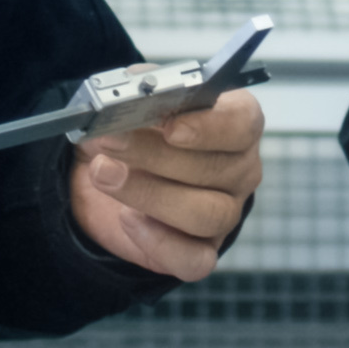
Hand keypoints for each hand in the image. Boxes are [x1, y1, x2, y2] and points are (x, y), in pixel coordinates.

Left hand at [69, 88, 264, 281]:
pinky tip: (128, 220)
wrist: (113, 173)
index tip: (169, 126)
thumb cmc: (136, 130)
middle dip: (155, 154)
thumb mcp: (133, 100)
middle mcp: (240, 169)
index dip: (209, 125)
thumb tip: (136, 88)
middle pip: (215, 167)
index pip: (243, 122)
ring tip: (106, 175)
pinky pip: (195, 260)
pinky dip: (159, 242)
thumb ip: (139, 90)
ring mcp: (226, 214)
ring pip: (207, 214)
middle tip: (111, 141)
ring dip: (149, 194)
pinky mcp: (204, 251)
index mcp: (236, 124)